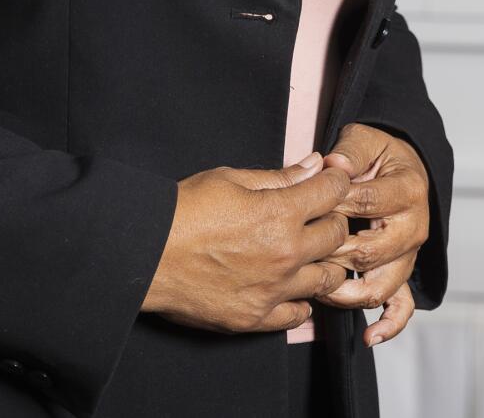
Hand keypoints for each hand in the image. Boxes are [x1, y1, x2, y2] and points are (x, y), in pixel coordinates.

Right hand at [141, 153, 352, 333]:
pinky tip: (292, 289)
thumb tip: (312, 165)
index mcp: (280, 213)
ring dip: (325, 263)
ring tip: (311, 254)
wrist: (146, 254)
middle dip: (334, 219)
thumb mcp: (229, 179)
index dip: (336, 182)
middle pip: (337, 235)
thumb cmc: (182, 212)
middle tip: (321, 216)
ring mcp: (273, 290)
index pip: (332, 192)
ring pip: (328, 279)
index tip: (333, 182)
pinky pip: (297, 315)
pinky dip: (301, 302)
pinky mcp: (255, 317)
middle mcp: (285, 253)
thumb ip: (278, 177)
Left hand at [314, 123, 430, 346]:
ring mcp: (409, 255)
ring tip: (316, 288)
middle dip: (330, 253)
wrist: (402, 168)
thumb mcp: (364, 139)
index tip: (304, 205)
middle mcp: (414, 226)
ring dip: (345, 292)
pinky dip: (388, 325)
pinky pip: (402, 307)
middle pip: (369, 252)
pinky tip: (368, 336)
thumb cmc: (378, 155)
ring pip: (380, 286)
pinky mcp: (404, 273)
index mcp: (408, 190)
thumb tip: (334, 165)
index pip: (364, 203)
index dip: (331, 205)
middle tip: (300, 250)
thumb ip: (349, 151)